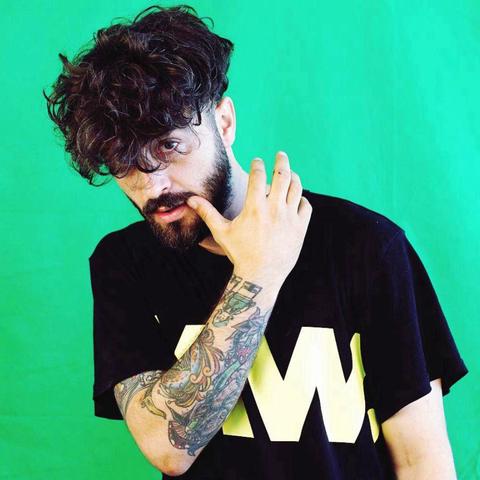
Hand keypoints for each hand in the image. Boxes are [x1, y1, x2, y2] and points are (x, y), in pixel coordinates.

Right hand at [186, 151, 312, 283]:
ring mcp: (289, 217)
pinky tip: (296, 199)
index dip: (258, 164)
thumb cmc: (239, 253)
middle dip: (281, 160)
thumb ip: (208, 213)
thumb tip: (190, 200)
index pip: (258, 175)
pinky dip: (302, 199)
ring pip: (296, 188)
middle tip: (280, 154)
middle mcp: (274, 208)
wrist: (261, 275)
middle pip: (282, 174)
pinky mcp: (300, 227)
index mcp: (255, 207)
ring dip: (294, 176)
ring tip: (290, 173)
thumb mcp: (222, 232)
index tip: (257, 161)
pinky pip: (306, 206)